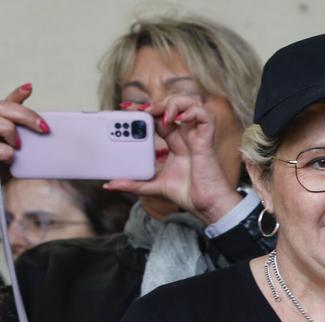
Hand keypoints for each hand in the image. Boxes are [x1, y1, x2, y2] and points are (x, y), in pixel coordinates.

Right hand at [0, 83, 49, 164]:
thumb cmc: (17, 169)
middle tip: (44, 129)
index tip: (30, 88)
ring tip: (17, 147)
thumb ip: (30, 137)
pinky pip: (1, 148)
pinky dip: (5, 152)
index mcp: (1, 120)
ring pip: (2, 124)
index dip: (18, 93)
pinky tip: (9, 157)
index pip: (8, 102)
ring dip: (12, 134)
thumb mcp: (25, 152)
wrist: (16, 192)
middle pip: (4, 108)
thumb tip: (48, 130)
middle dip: (26, 116)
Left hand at [104, 95, 240, 222]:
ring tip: (162, 113)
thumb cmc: (189, 196)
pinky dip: (192, 111)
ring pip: (191, 104)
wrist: (207, 206)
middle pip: (174, 107)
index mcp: (176, 144)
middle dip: (157, 104)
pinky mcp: (207, 140)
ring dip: (174, 103)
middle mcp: (186, 137)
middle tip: (141, 110)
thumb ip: (133, 184)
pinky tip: (179, 118)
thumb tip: (109, 185)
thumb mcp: (153, 186)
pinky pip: (205, 116)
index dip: (147, 112)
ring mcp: (197, 137)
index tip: (129, 111)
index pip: (160, 119)